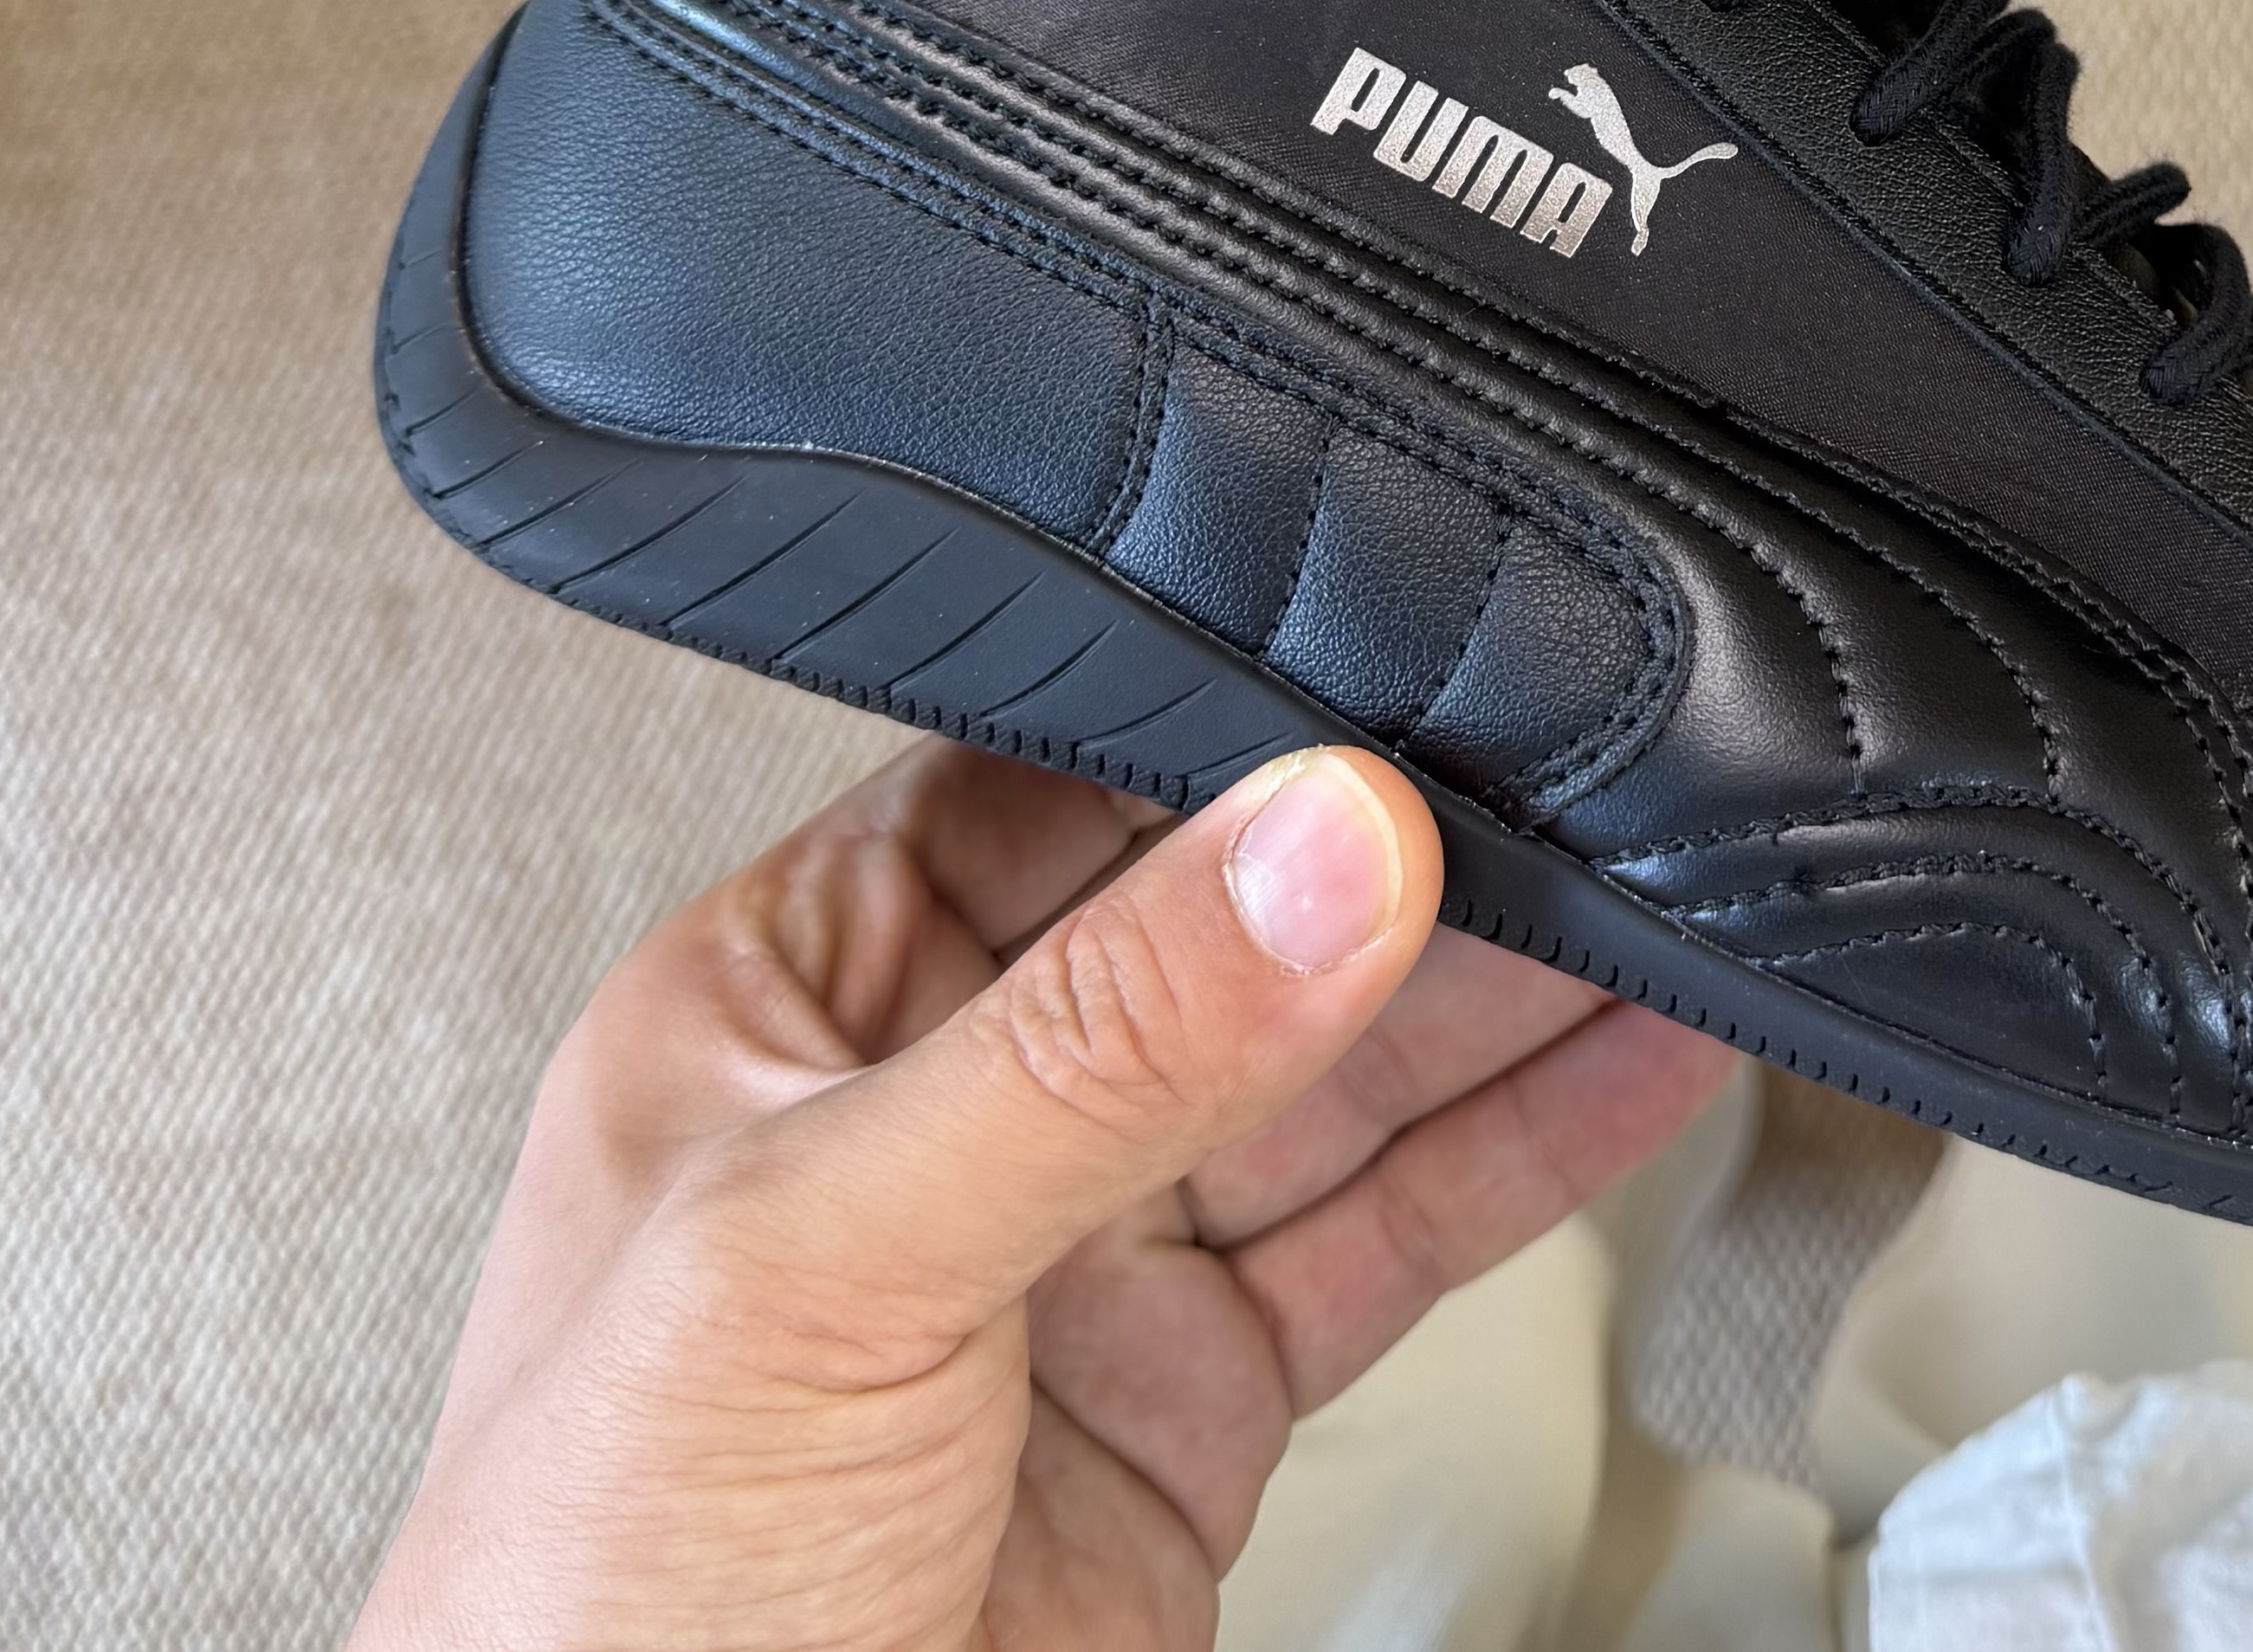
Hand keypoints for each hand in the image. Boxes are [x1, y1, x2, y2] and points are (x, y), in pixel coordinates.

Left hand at [350, 738, 1729, 1651]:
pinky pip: (1383, 1236)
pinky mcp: (1187, 1408)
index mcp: (783, 1011)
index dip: (1227, 735)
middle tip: (1587, 793)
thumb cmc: (589, 1625)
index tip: (1403, 693)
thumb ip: (1097, 1046)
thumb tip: (1319, 844)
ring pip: (1330, 1075)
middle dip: (1408, 864)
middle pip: (1218, 926)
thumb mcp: (825, 1267)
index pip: (1042, 790)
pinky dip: (1522, 1154)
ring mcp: (1073, 1268)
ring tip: (1664, 904)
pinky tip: (1627, 1069)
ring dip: (1504, 998)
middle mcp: (935, 1114)